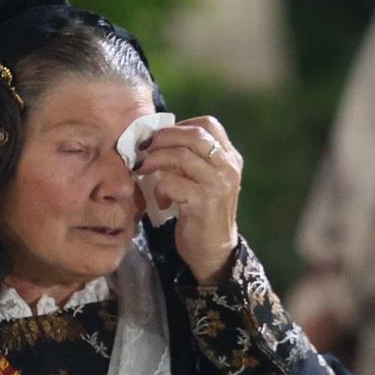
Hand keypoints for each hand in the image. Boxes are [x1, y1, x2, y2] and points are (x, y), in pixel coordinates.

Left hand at [136, 117, 242, 284]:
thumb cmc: (203, 213)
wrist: (214, 251)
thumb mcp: (203, 180)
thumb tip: (157, 138)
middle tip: (144, 150)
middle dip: (163, 138)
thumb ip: (191, 159)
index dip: (181, 126)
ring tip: (145, 171)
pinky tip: (162, 201)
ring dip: (155, 161)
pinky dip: (159, 189)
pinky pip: (171, 182)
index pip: (209, 124)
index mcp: (230, 157)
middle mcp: (228, 167)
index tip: (162, 139)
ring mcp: (219, 183)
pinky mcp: (205, 201)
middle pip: (193, 135)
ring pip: (180, 155)